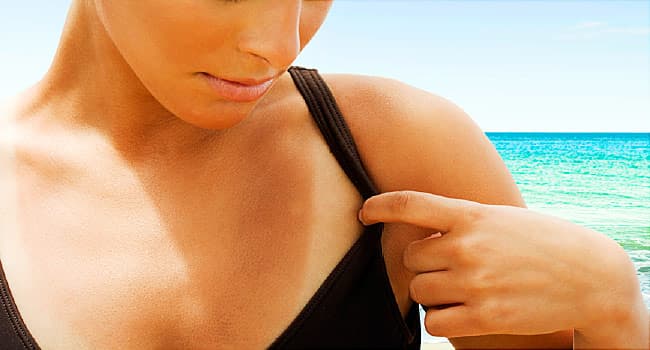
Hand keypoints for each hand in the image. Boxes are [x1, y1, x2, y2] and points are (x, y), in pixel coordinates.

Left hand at [358, 190, 645, 341]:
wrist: (589, 275)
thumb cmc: (539, 241)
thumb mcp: (499, 218)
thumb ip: (459, 221)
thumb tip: (417, 234)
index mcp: (471, 214)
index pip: (410, 204)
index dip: (380, 206)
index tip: (364, 211)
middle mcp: (467, 246)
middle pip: (410, 258)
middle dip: (425, 263)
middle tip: (451, 265)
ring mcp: (475, 282)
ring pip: (420, 291)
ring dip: (433, 292)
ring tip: (462, 287)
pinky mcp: (484, 317)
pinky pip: (434, 323)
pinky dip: (442, 319)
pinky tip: (462, 311)